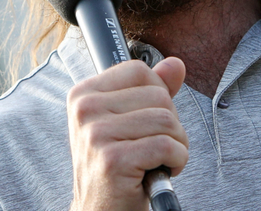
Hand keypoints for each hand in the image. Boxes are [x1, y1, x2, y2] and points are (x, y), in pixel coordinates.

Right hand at [67, 57, 187, 210]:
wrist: (101, 210)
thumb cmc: (116, 166)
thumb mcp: (130, 121)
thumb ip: (152, 89)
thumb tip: (176, 64)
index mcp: (83, 94)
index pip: (139, 70)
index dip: (157, 95)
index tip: (146, 121)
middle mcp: (84, 109)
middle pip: (158, 95)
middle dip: (171, 123)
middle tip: (154, 147)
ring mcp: (96, 134)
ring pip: (167, 120)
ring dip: (177, 144)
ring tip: (157, 159)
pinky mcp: (113, 159)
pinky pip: (167, 145)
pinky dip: (177, 160)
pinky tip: (160, 170)